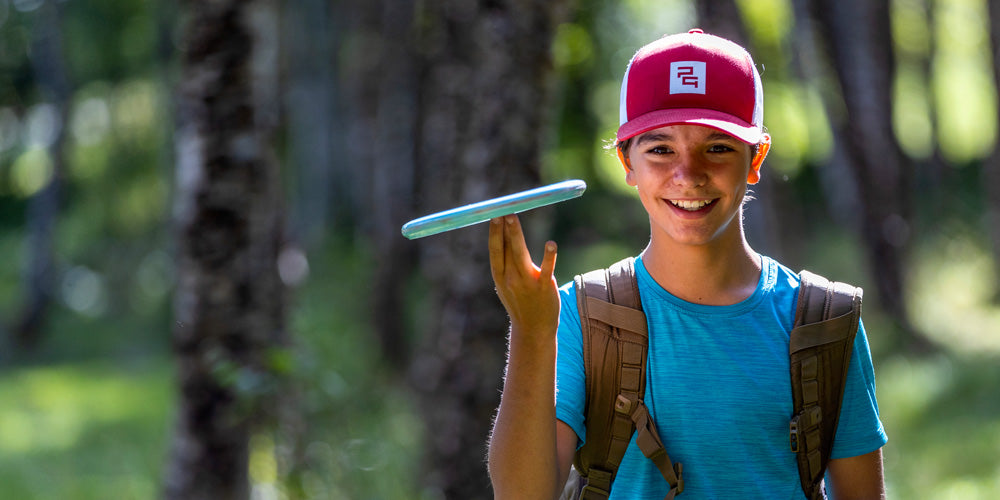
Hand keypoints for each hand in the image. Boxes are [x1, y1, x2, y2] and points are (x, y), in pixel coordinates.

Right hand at [488, 215, 559, 336]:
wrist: (533, 329)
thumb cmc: (520, 300)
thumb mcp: (506, 282)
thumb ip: (506, 260)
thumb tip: (504, 231)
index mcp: (500, 276)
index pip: (495, 250)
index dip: (494, 233)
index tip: (494, 215)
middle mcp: (511, 278)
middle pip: (506, 248)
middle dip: (503, 229)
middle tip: (503, 211)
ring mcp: (527, 283)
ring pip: (520, 254)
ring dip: (515, 235)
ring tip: (513, 218)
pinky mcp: (545, 287)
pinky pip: (547, 269)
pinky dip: (549, 256)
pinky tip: (551, 244)